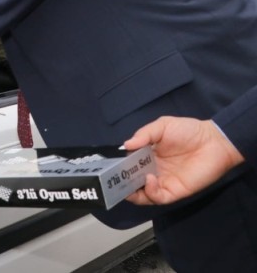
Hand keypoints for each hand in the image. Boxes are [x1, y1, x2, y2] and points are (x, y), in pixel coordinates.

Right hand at [124, 116, 244, 205]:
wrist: (214, 141)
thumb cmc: (188, 131)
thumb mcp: (162, 126)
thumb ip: (143, 135)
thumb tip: (125, 145)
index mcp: (147, 156)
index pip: (128, 165)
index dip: (119, 168)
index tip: (110, 167)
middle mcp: (153, 170)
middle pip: (132, 182)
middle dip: (121, 183)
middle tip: (113, 181)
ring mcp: (163, 182)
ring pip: (143, 195)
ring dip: (133, 192)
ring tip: (129, 184)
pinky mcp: (175, 191)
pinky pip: (159, 197)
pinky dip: (150, 192)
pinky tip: (149, 180)